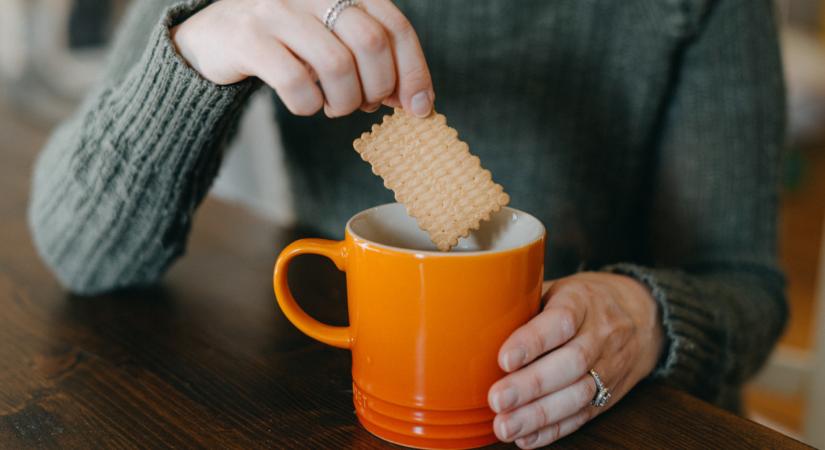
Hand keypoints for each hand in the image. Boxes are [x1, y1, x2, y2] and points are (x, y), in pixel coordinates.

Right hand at [171, 0, 433, 116]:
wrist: (214, 36)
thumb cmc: (288, 42)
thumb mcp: (334, 38)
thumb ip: (373, 58)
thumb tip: (416, 100)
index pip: (394, 25)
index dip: (414, 70)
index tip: (420, 107)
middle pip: (370, 43)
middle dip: (378, 88)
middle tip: (365, 105)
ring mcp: (277, 9)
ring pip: (337, 65)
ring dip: (344, 102)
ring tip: (334, 106)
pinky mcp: (249, 37)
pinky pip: (296, 82)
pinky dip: (309, 105)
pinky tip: (305, 103)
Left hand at [487, 272, 664, 447]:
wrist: (643, 318)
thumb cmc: (585, 301)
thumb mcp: (560, 288)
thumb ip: (526, 302)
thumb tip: (475, 317)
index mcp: (582, 301)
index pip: (560, 321)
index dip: (532, 342)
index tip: (504, 359)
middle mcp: (600, 335)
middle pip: (569, 363)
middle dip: (531, 385)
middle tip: (497, 400)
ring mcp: (608, 368)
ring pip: (577, 394)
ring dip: (538, 415)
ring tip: (505, 426)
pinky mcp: (609, 395)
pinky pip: (583, 415)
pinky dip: (553, 430)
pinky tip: (526, 438)